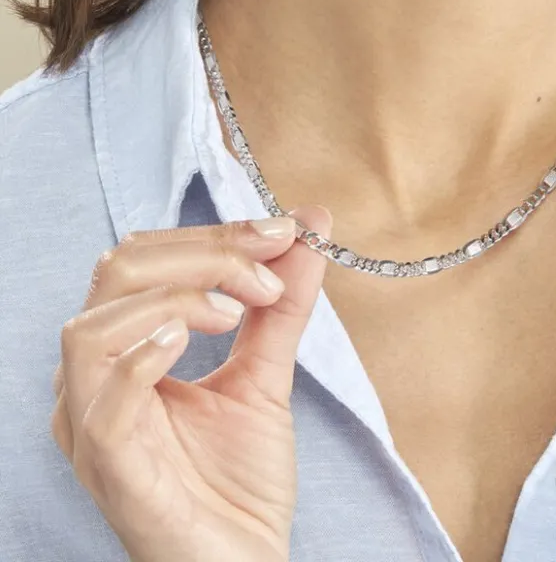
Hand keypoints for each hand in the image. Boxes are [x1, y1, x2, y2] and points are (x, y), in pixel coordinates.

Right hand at [50, 205, 331, 561]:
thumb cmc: (239, 482)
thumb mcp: (268, 371)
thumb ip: (282, 301)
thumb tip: (310, 224)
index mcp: (124, 353)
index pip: (145, 260)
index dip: (215, 233)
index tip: (286, 230)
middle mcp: (95, 382)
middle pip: (117, 273)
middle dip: (205, 253)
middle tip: (269, 271)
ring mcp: (93, 426)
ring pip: (96, 325)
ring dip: (181, 296)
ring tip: (240, 313)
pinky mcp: (110, 466)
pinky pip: (104, 399)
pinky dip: (145, 354)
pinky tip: (188, 341)